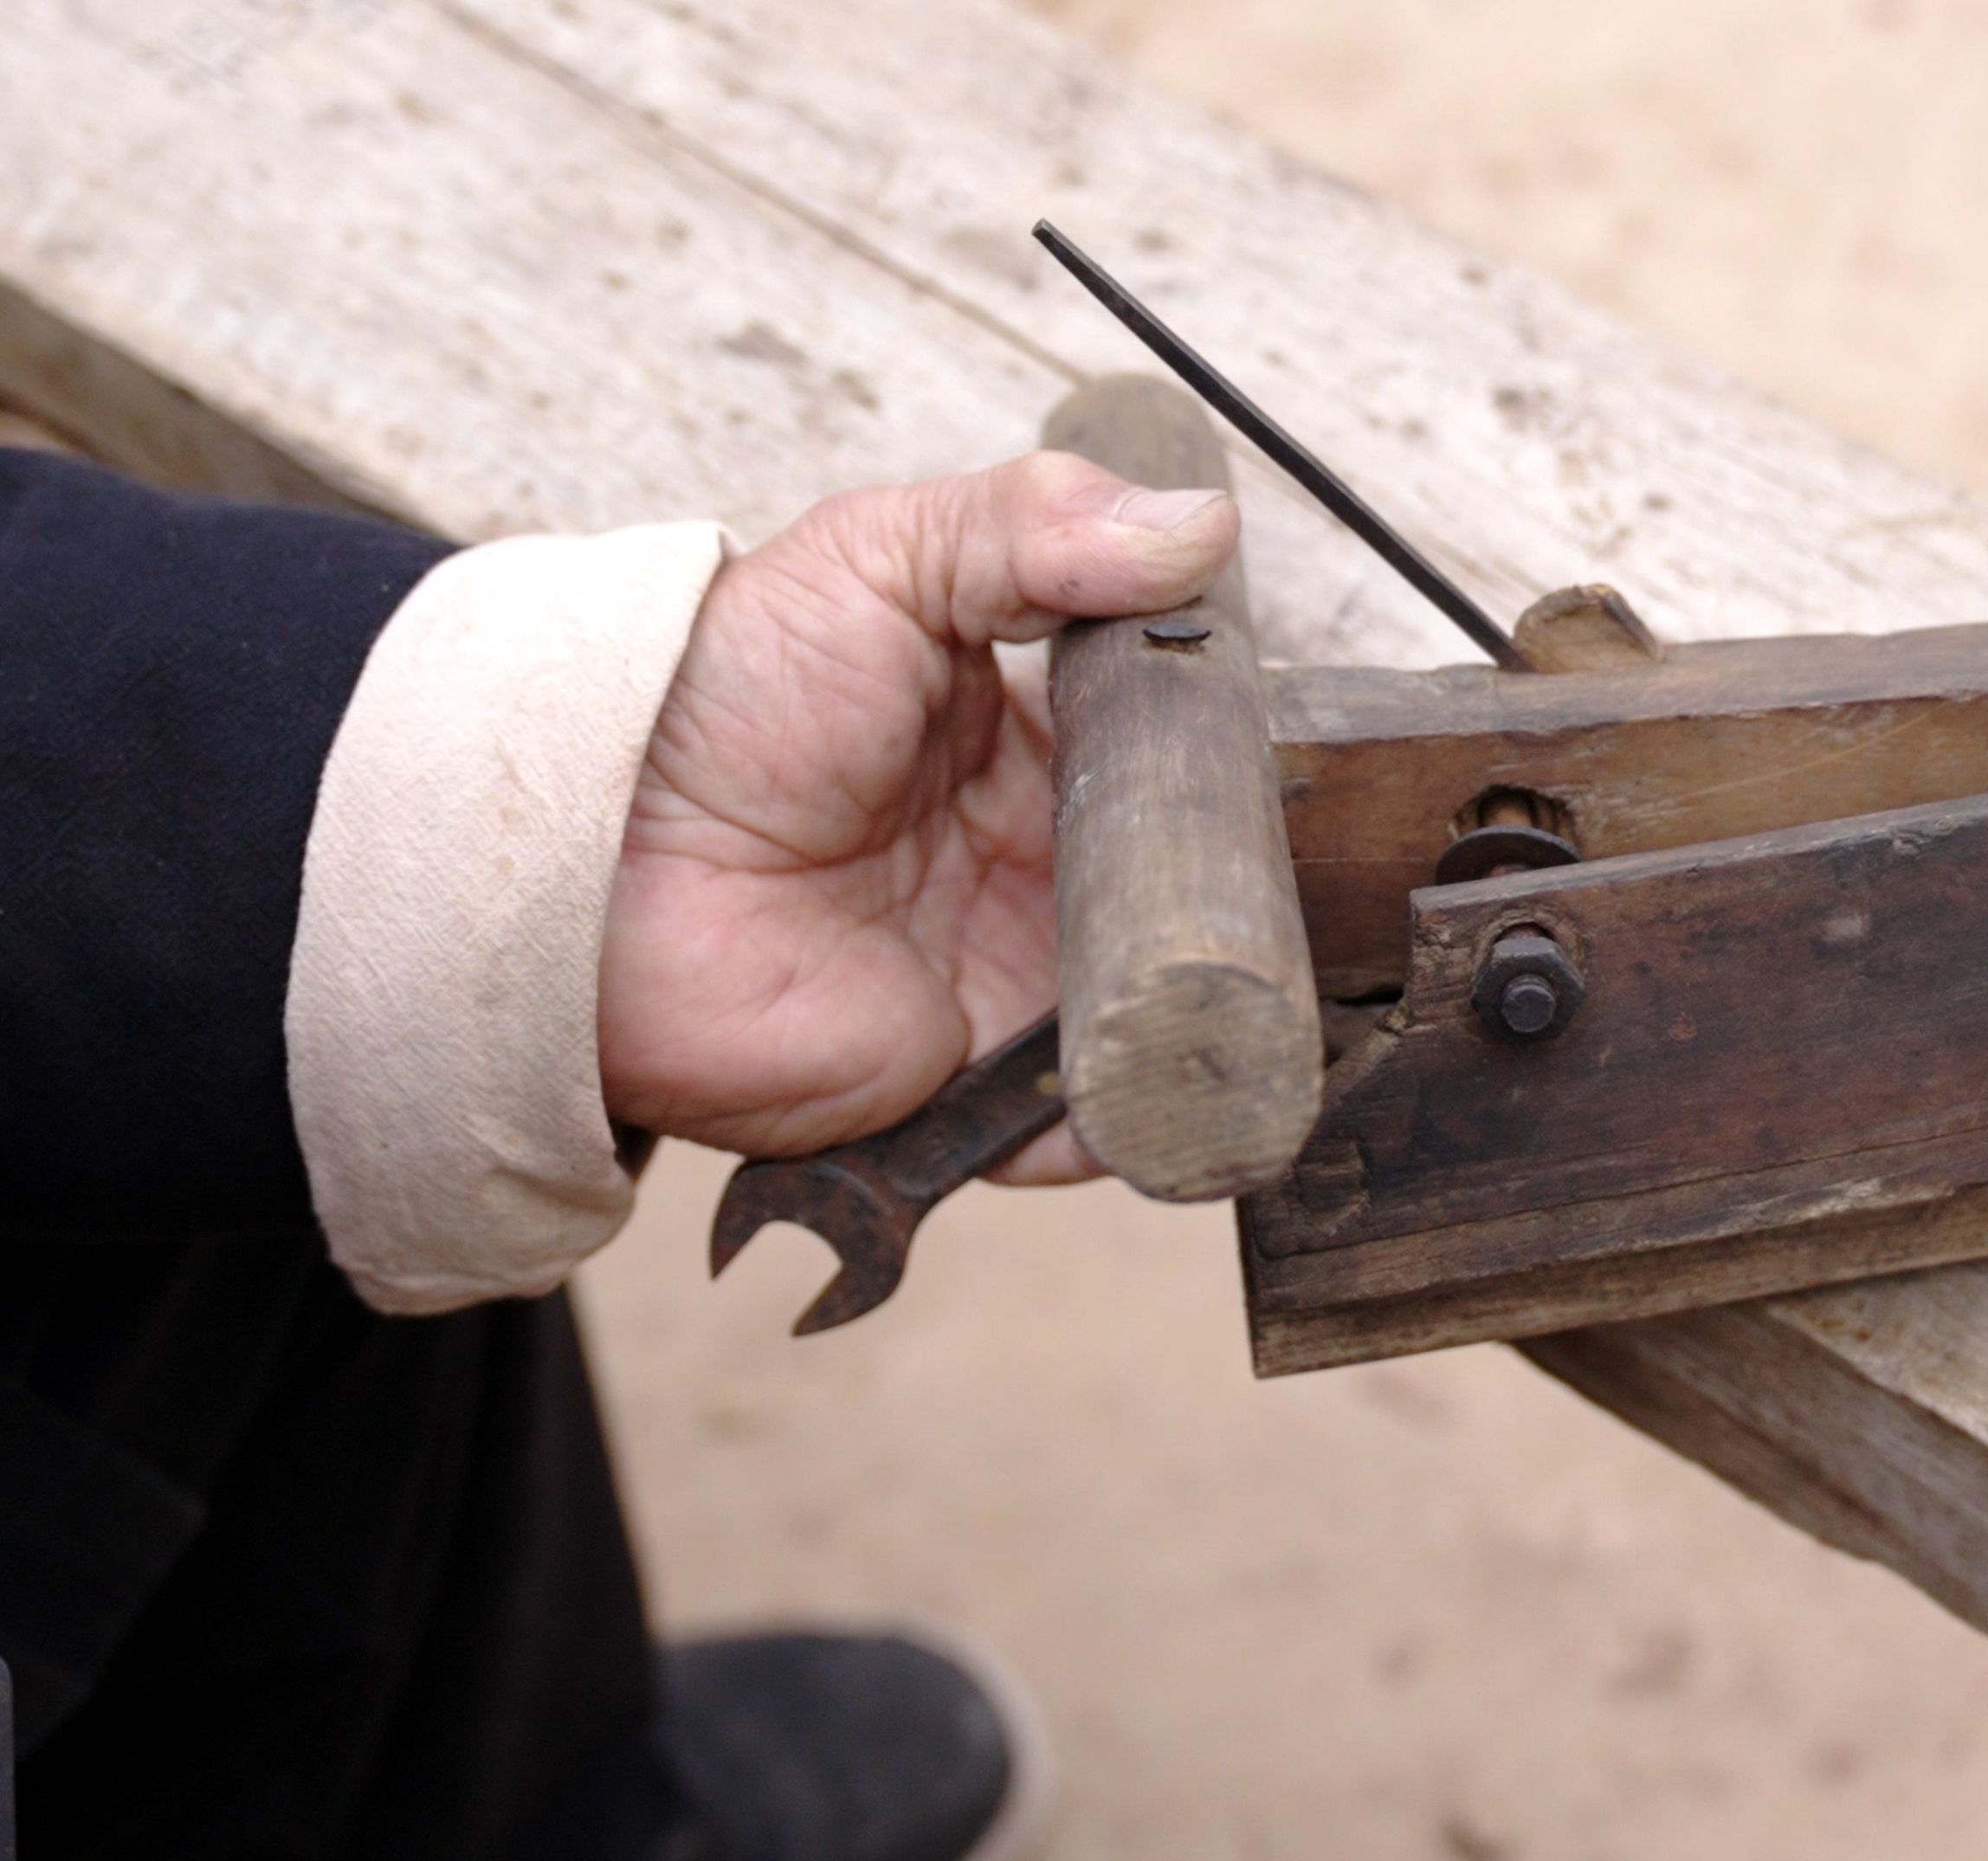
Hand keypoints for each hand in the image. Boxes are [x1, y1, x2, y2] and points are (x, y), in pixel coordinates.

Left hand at [596, 451, 1237, 1176]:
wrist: (600, 860)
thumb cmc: (718, 702)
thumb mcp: (878, 560)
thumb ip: (1034, 526)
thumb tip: (1202, 526)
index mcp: (1030, 747)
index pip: (1180, 763)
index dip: (1241, 767)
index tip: (1296, 761)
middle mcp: (1034, 869)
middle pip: (1192, 899)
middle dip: (1253, 905)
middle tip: (1305, 890)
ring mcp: (1009, 980)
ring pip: (1162, 1014)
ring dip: (1220, 1015)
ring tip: (1265, 992)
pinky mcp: (971, 1086)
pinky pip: (1087, 1124)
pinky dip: (1141, 1120)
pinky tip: (1181, 1083)